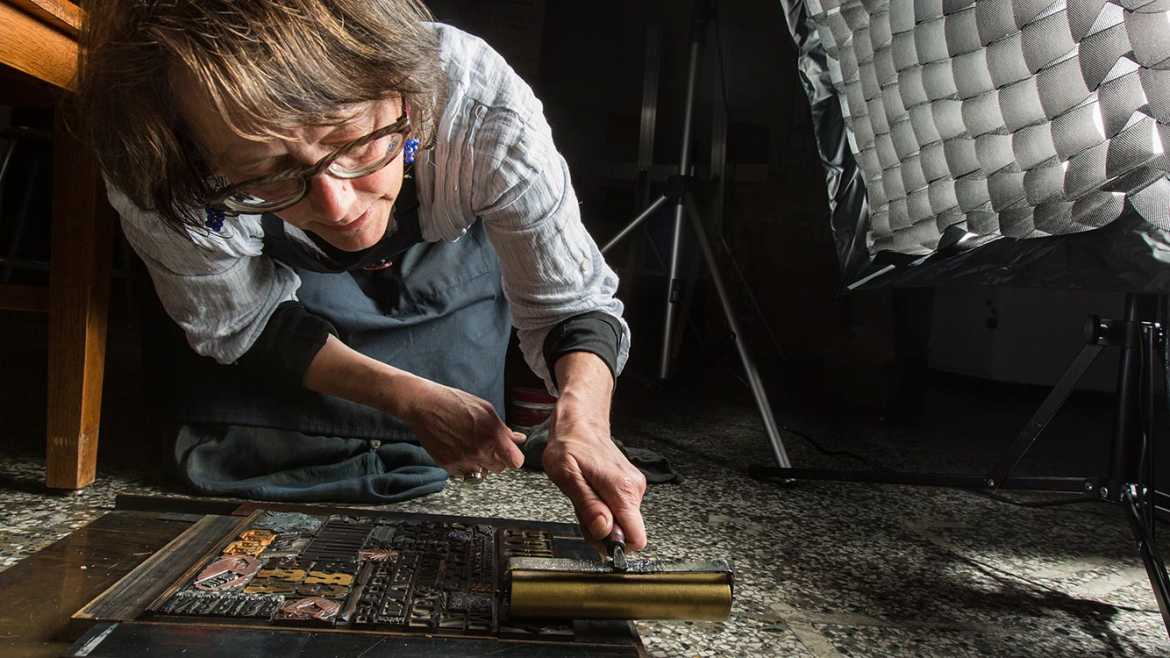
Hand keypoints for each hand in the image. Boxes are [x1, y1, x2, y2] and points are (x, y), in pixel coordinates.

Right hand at [399, 378, 524, 475]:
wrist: (424, 406)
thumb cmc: (455, 402)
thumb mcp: (485, 410)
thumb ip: (503, 429)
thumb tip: (518, 439)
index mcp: (492, 435)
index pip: (515, 462)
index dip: (513, 457)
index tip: (510, 453)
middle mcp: (479, 451)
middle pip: (499, 468)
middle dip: (497, 458)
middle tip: (487, 445)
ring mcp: (463, 460)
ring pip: (482, 473)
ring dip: (480, 464)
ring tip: (471, 447)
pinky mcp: (448, 466)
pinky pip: (464, 473)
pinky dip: (464, 465)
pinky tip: (458, 449)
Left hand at [542, 405, 647, 550]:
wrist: (580, 424)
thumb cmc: (570, 446)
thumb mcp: (567, 477)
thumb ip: (587, 505)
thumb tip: (604, 530)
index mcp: (622, 490)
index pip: (637, 538)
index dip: (615, 545)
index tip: (596, 535)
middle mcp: (635, 489)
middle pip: (626, 533)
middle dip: (602, 531)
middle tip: (581, 509)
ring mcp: (635, 487)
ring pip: (622, 523)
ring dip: (600, 519)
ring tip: (584, 496)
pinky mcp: (631, 486)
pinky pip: (620, 511)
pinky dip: (604, 509)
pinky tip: (591, 493)